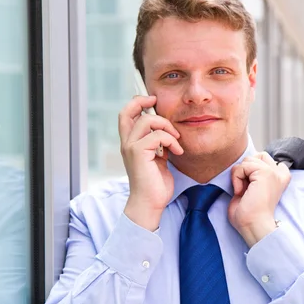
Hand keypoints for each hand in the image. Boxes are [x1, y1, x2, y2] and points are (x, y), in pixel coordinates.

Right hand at [119, 95, 183, 230]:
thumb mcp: (158, 158)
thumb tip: (166, 132)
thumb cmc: (155, 184)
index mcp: (130, 143)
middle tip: (157, 102)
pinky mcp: (138, 153)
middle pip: (127, 111)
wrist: (150, 203)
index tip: (152, 101)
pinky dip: (171, 140)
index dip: (137, 103)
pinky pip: (157, 135)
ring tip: (176, 140)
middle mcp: (127, 143)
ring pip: (147, 121)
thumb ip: (158, 144)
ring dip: (167, 127)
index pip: (126, 115)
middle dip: (143, 101)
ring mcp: (130, 147)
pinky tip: (177, 151)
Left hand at [228, 152, 290, 246]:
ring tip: (243, 191)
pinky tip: (241, 191)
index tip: (250, 186)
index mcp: (279, 178)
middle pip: (257, 155)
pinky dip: (237, 178)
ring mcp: (273, 172)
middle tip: (245, 188)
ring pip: (248, 160)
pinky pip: (243, 166)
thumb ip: (251, 174)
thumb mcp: (251, 188)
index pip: (264, 158)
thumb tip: (241, 165)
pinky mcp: (265, 173)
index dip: (252, 168)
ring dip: (239, 174)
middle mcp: (279, 173)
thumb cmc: (249, 214)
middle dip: (246, 169)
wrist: (253, 225)